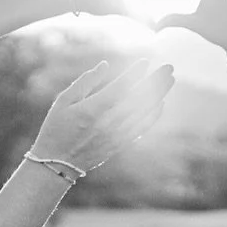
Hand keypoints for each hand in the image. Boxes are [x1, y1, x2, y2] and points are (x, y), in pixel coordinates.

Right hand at [30, 59, 173, 173]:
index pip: (120, 88)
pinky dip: (153, 116)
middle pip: (137, 99)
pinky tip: (161, 104)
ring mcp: (116, 135)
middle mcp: (107, 123)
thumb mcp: (63, 101)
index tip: (145, 61)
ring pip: (143, 113)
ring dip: (158, 95)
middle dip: (155, 81)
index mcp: (92, 110)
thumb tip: (104, 65)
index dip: (134, 74)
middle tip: (169, 67)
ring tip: (170, 80)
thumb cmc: (57, 128)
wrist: (58, 164)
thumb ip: (85, 82)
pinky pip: (141, 129)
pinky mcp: (120, 145)